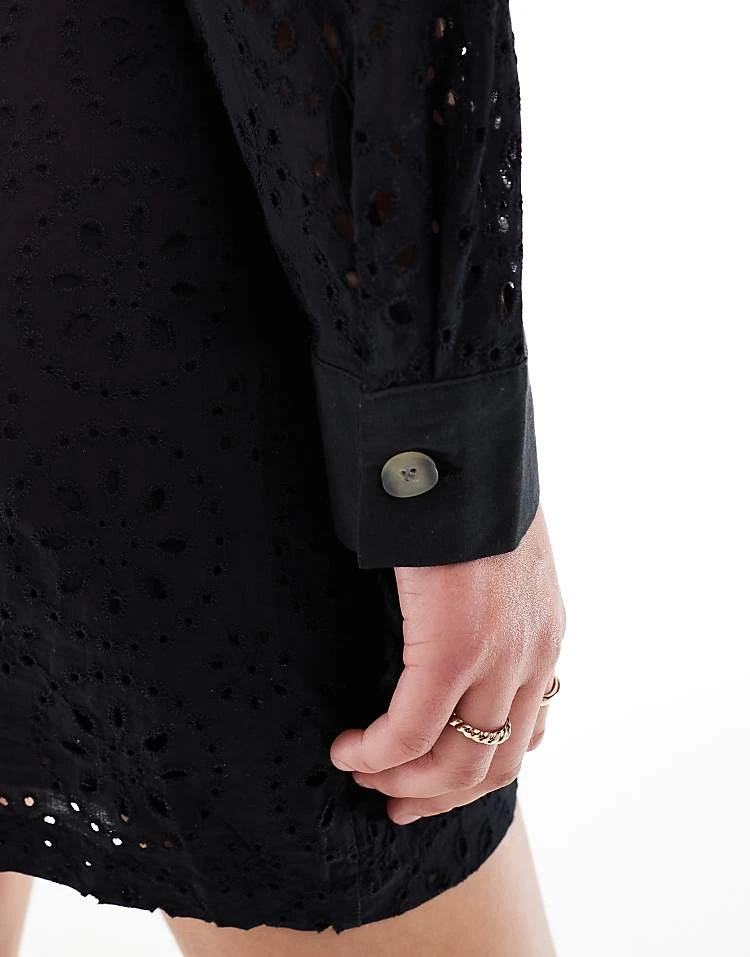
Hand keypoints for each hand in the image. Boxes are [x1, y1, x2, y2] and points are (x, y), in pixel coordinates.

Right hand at [329, 503, 564, 824]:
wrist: (461, 444)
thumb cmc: (464, 491)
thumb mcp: (490, 562)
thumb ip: (479, 608)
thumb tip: (438, 629)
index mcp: (543, 636)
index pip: (523, 734)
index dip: (475, 774)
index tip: (432, 785)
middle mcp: (533, 655)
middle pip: (494, 764)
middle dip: (438, 795)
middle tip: (393, 804)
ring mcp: (499, 654)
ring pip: (456, 762)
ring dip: (404, 781)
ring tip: (362, 772)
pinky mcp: (454, 645)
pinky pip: (411, 730)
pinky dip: (378, 751)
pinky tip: (350, 748)